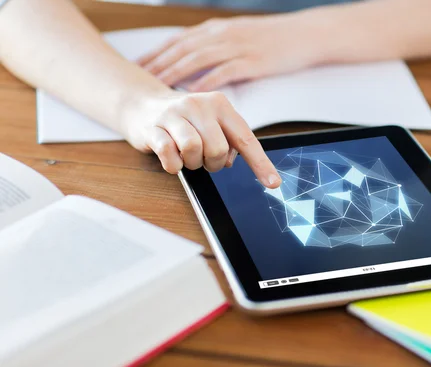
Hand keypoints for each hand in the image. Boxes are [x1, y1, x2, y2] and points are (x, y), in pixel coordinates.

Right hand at [123, 88, 280, 187]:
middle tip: (204, 159)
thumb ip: (228, 140)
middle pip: (218, 148)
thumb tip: (230, 160)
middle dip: (213, 163)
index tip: (273, 183)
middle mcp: (198, 105)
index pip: (245, 138)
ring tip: (188, 156)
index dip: (260, 163)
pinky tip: (172, 157)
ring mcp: (173, 114)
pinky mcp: (152, 127)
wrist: (143, 104)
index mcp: (220, 104)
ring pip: (194, 149)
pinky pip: (169, 155)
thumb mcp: (212, 122)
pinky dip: (174, 165)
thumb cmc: (186, 119)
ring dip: (193, 163)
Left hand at [138, 14, 325, 90]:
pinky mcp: (251, 61)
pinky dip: (206, 82)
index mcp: (216, 30)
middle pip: (181, 50)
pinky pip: (223, 72)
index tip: (138, 66)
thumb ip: (215, 47)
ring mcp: (236, 47)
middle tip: (137, 80)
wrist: (304, 34)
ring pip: (197, 59)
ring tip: (158, 89)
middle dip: (158, 64)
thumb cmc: (272, 39)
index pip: (178, 41)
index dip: (156, 53)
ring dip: (175, 74)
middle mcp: (221, 35)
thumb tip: (195, 63)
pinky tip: (193, 94)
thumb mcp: (238, 36)